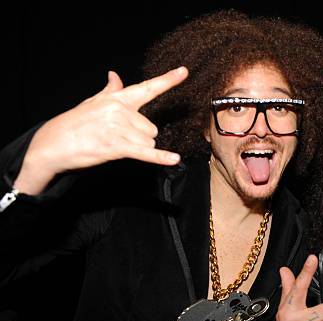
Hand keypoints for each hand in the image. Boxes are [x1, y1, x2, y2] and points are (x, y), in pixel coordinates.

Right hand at [14, 67, 187, 194]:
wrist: (52, 143)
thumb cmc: (74, 123)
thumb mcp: (92, 102)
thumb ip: (110, 91)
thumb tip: (115, 75)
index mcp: (117, 98)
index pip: (147, 87)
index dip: (168, 80)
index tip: (184, 71)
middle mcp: (121, 110)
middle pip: (152, 128)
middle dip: (140, 137)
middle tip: (116, 137)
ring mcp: (119, 128)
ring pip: (149, 141)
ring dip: (137, 147)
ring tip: (114, 145)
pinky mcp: (116, 146)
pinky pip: (145, 152)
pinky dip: (160, 158)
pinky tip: (174, 160)